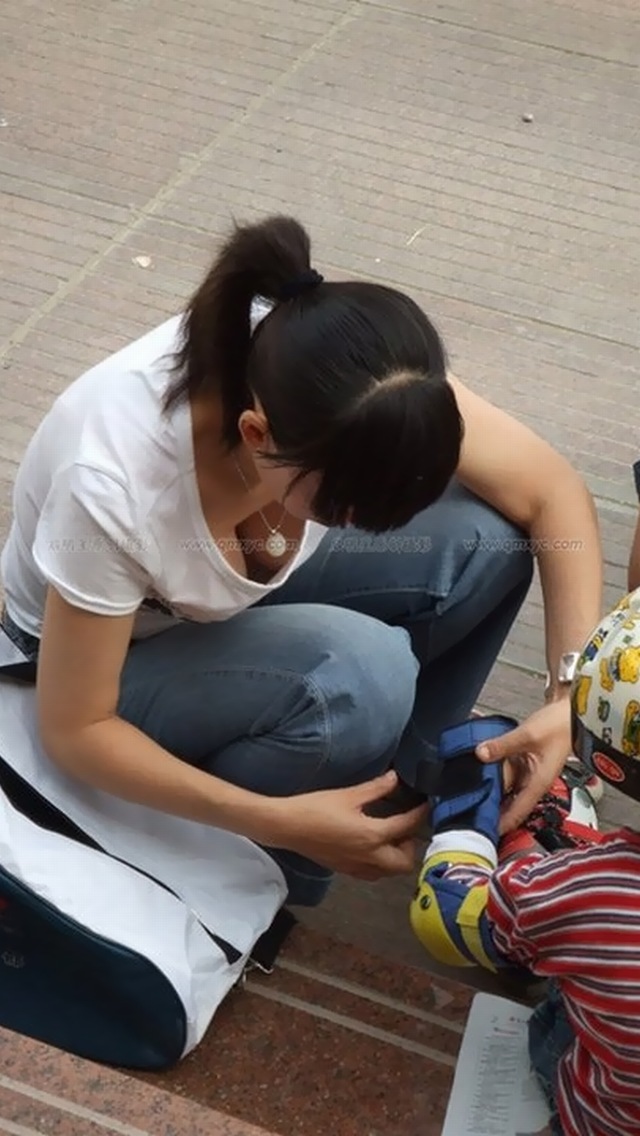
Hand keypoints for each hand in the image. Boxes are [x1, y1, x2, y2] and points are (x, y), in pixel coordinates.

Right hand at [275, 770, 428, 879]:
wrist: (286, 827)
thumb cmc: (315, 808)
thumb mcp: (348, 795)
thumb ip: (376, 788)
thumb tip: (395, 778)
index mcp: (372, 836)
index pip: (407, 827)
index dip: (420, 814)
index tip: (426, 804)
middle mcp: (369, 857)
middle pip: (405, 862)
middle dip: (411, 845)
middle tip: (406, 826)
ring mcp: (357, 867)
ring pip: (389, 872)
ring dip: (397, 857)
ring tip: (391, 837)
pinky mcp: (345, 870)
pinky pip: (373, 874)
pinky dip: (380, 864)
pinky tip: (372, 847)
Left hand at [475, 698, 571, 833]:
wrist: (573, 713)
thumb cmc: (559, 727)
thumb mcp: (527, 735)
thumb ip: (502, 745)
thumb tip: (480, 754)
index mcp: (537, 785)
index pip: (516, 814)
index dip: (499, 826)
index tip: (481, 834)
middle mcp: (533, 783)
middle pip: (508, 804)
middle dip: (490, 810)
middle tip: (465, 813)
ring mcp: (529, 774)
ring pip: (506, 789)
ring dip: (490, 792)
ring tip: (466, 796)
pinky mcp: (525, 763)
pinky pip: (507, 774)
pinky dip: (494, 775)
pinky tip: (478, 772)